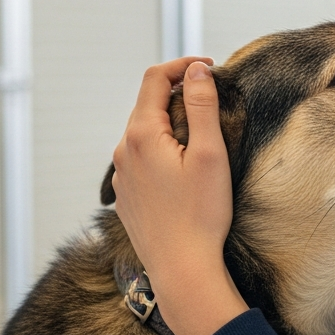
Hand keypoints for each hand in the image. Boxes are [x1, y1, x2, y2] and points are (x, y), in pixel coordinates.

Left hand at [112, 58, 247, 334]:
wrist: (181, 268)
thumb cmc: (200, 215)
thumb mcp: (209, 153)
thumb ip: (202, 106)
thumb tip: (197, 70)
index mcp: (141, 134)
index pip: (155, 78)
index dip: (182, 65)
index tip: (210, 67)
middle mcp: (123, 151)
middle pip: (148, 104)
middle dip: (178, 93)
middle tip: (212, 97)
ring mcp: (122, 175)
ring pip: (144, 133)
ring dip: (169, 123)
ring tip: (201, 134)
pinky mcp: (127, 196)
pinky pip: (141, 160)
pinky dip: (161, 150)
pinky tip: (183, 169)